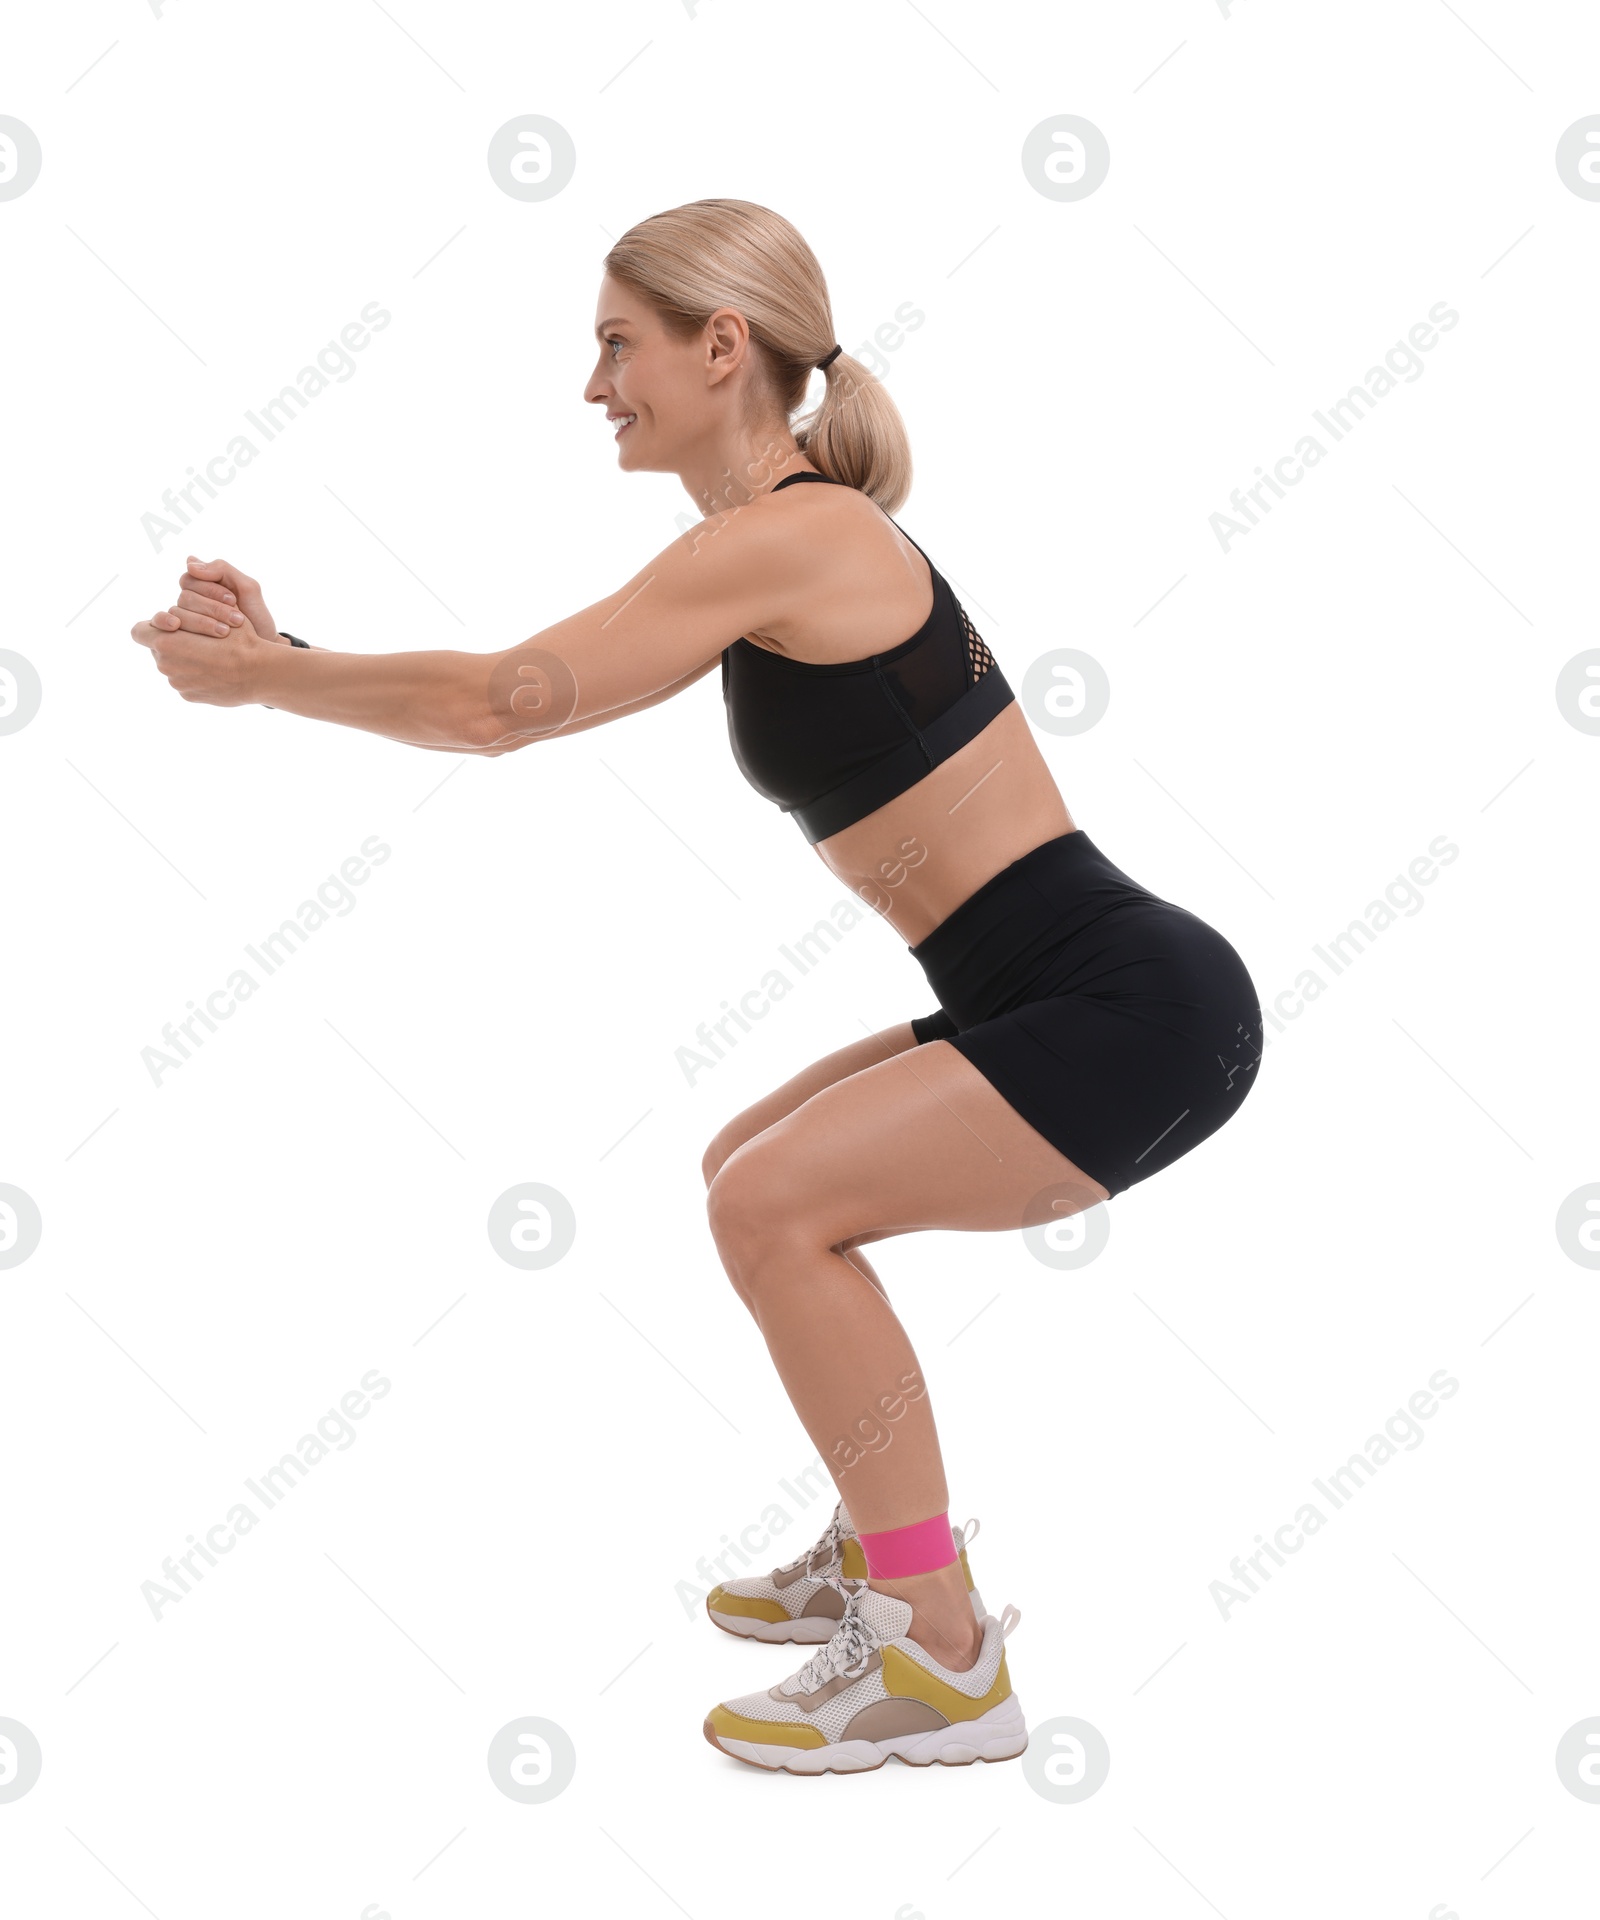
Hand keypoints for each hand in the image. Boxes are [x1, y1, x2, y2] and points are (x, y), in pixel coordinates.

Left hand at [130, 602, 271, 706]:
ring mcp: (176, 682)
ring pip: (173, 665)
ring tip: (213, 656)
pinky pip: (185, 681)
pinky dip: (197, 676)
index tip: (172, 626)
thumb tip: (172, 617)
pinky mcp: (188, 696)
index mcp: (166, 642)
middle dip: (174, 642)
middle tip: (201, 639)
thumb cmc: (238, 639)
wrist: (260, 673)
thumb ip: (184, 615)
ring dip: (186, 659)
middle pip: (158, 649)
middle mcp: (165, 664)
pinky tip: (217, 672)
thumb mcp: (213, 614)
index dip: (153, 626)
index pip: (139, 631)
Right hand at [177, 555, 280, 642]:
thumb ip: (222, 569)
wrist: (262, 645)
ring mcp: (185, 618)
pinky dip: (188, 632)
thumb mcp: (246, 587)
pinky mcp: (184, 637)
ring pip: (179, 613)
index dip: (210, 589)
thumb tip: (189, 563)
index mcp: (201, 583)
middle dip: (212, 608)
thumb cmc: (255, 615)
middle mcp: (190, 599)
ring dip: (204, 622)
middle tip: (237, 619)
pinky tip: (205, 637)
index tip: (233, 600)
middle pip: (185, 596)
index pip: (190, 578)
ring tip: (227, 631)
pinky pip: (174, 630)